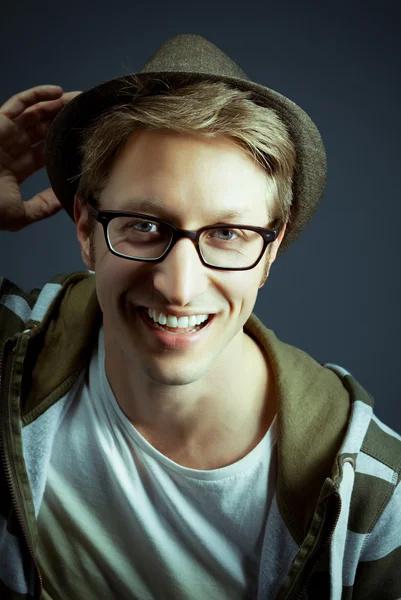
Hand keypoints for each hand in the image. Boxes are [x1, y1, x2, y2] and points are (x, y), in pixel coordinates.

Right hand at [0, 85, 80, 230]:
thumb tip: (63, 200)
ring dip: (57, 104)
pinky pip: (20, 102)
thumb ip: (43, 207)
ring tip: (79, 100)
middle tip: (86, 113)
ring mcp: (6, 133)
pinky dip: (38, 95)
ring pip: (36, 113)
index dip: (63, 144)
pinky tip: (58, 93)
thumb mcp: (21, 214)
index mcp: (17, 167)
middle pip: (44, 129)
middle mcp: (13, 147)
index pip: (46, 152)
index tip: (84, 139)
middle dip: (64, 120)